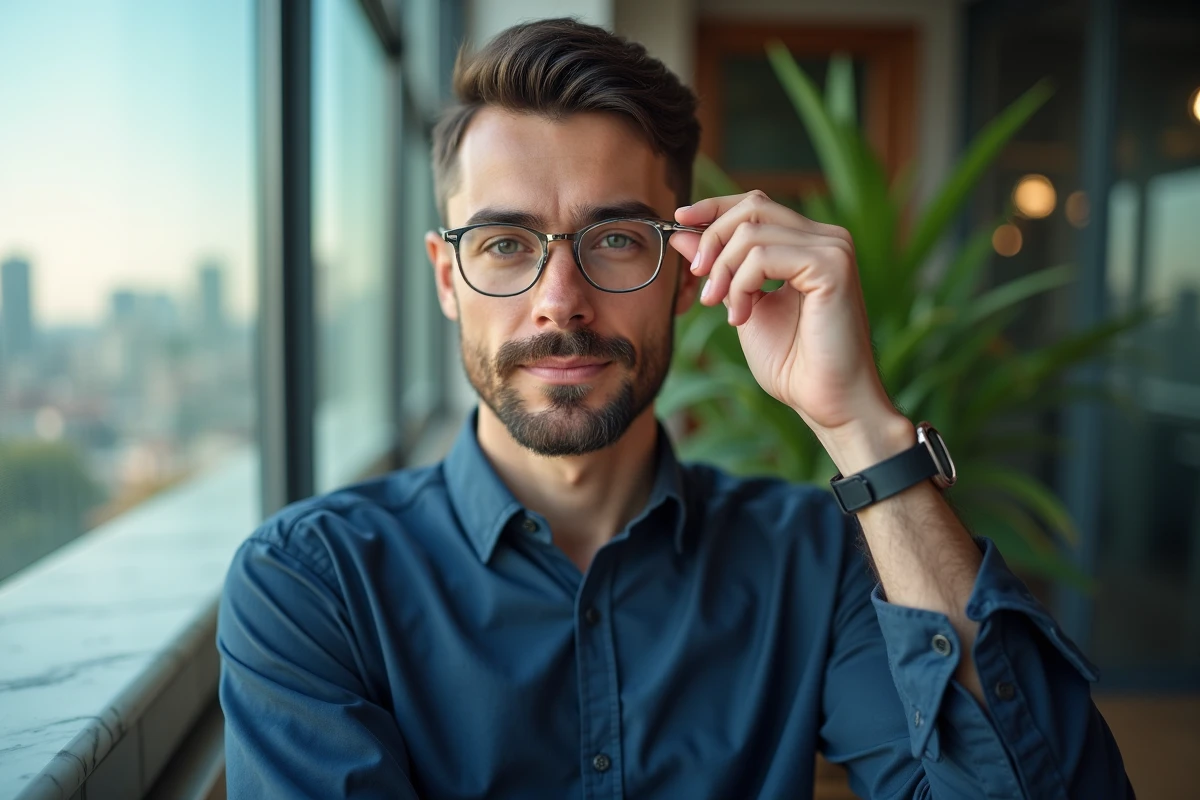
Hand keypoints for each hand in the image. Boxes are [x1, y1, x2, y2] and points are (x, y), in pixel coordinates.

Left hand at [669, 191, 911, 471]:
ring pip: (752, 232)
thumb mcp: (741, 304)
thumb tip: (683, 231)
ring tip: (726, 311)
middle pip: (752, 208)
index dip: (714, 208)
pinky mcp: (832, 266)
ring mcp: (833, 249)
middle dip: (713, 242)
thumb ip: (718, 266)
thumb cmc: (792, 362)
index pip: (756, 204)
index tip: (680, 221)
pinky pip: (763, 256)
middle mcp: (827, 238)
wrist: (826, 401)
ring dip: (725, 273)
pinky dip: (742, 285)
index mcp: (809, 244)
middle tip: (703, 288)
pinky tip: (741, 317)